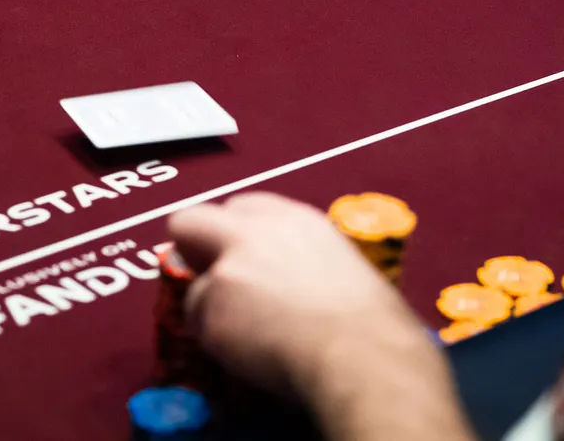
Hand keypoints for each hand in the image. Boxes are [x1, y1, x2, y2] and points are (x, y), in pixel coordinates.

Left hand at [169, 193, 443, 400]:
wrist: (363, 354)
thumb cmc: (371, 323)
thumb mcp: (340, 266)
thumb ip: (299, 259)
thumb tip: (285, 281)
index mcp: (295, 220)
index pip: (242, 207)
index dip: (235, 233)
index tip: (240, 256)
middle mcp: (256, 233)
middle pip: (193, 220)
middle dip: (193, 246)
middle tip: (212, 281)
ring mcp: (229, 267)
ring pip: (194, 283)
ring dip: (211, 307)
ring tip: (247, 338)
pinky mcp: (212, 306)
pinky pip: (198, 323)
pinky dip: (214, 340)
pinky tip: (247, 355)